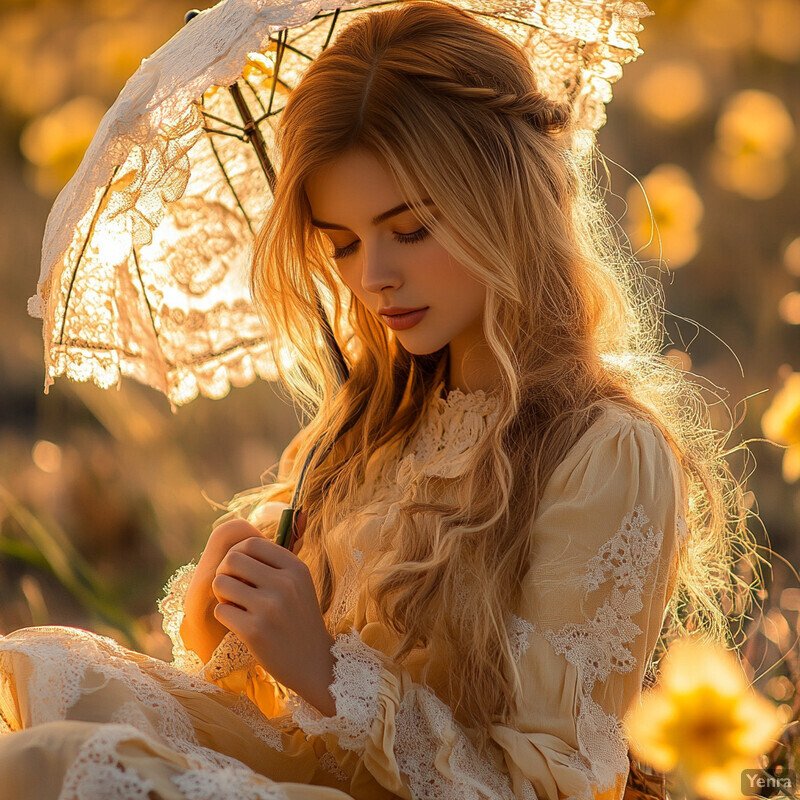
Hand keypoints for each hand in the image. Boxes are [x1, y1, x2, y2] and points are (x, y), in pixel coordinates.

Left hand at [212, 535, 336, 715]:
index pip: (251, 543)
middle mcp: (285, 583)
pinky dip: (225, 616)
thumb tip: (239, 542)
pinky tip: (239, 624)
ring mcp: (270, 607)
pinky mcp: (255, 631)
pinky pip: (221, 610)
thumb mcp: (299, 584)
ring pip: (220, 583)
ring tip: (235, 605)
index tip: (240, 570)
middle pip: (231, 559)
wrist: (315, 663)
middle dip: (225, 572)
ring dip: (222, 595)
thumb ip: (275, 562)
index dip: (237, 553)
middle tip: (234, 589)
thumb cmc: (300, 619)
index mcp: (296, 567)